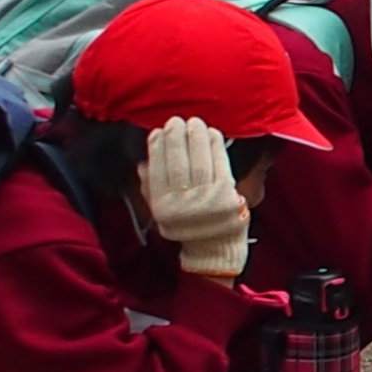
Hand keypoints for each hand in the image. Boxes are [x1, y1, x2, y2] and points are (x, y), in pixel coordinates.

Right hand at [140, 114, 253, 280]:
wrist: (214, 250)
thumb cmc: (188, 226)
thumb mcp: (161, 212)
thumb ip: (150, 189)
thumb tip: (142, 163)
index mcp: (163, 208)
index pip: (158, 170)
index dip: (158, 148)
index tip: (158, 132)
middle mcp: (184, 205)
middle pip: (178, 163)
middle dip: (176, 138)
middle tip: (176, 121)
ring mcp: (207, 201)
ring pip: (200, 161)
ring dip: (196, 137)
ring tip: (194, 123)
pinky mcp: (228, 196)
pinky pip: (220, 166)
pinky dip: (215, 147)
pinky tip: (212, 134)